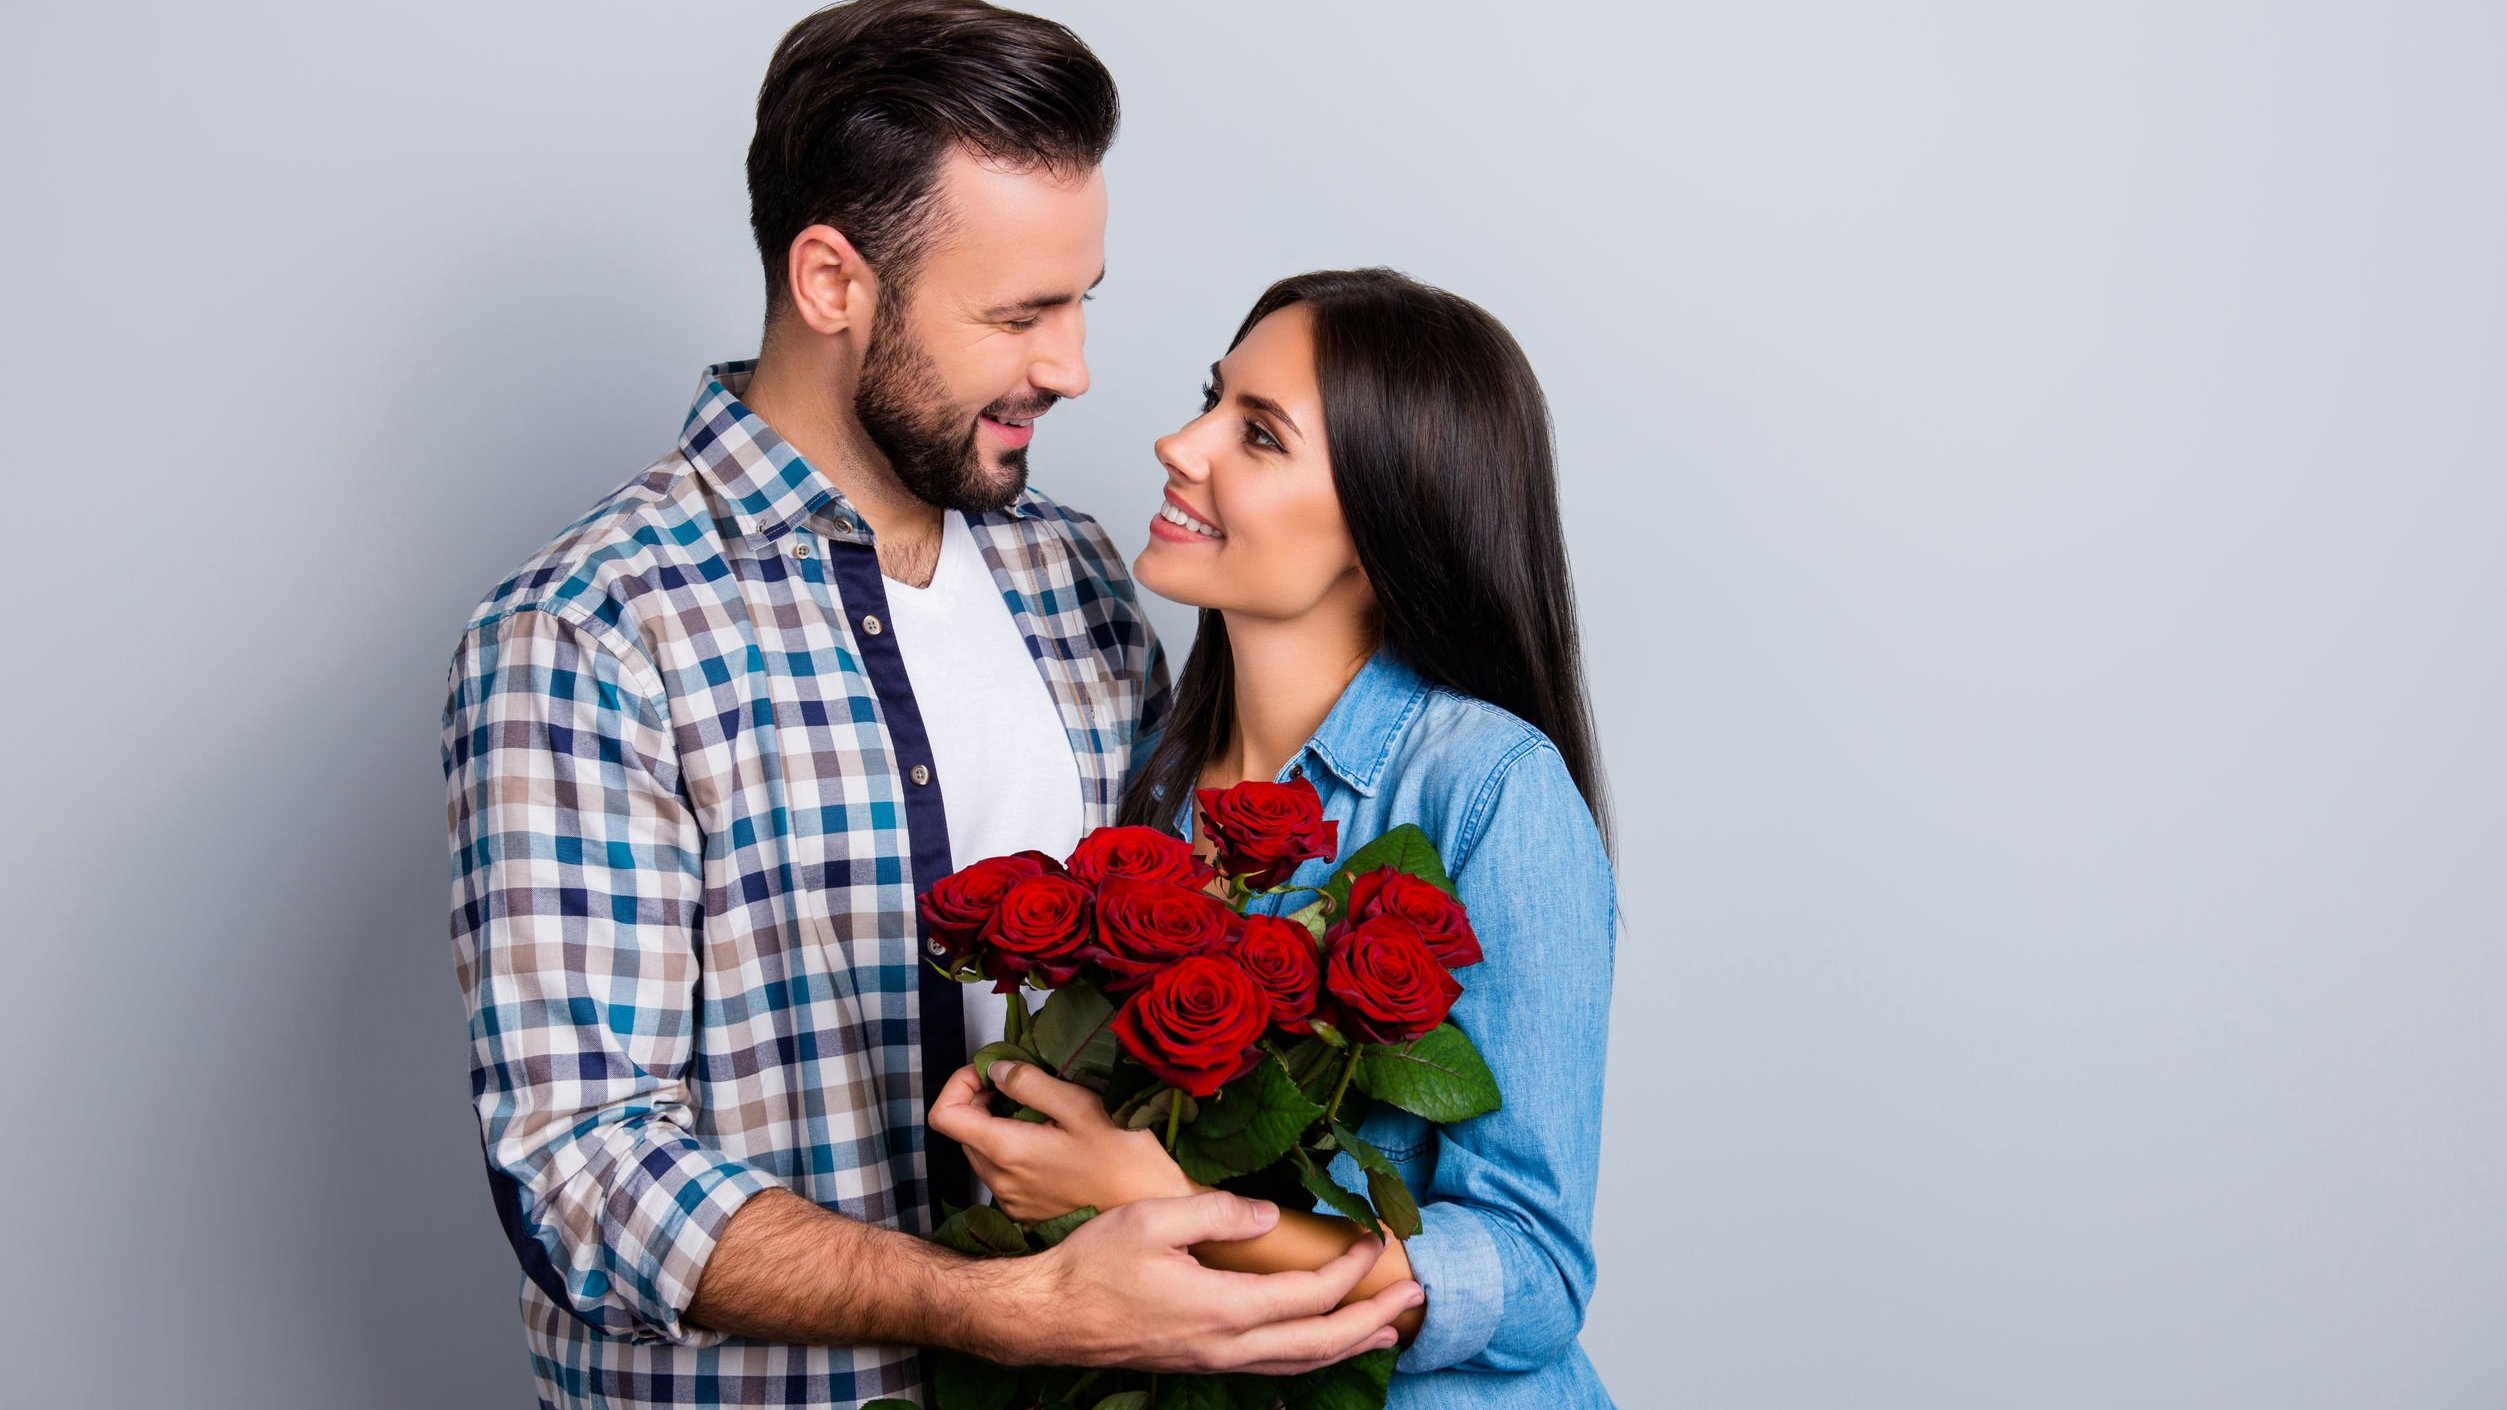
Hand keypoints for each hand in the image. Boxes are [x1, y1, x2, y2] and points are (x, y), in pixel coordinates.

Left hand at [928, 1059, 1197, 1222]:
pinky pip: (1005, 1175)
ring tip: (1045, 1114)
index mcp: (1007, 1151)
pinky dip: (1016, 1152)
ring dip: (1000, 1126)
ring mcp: (1013, 1202)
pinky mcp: (1028, 1213)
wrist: (1155, 1211)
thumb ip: (1032, 1084)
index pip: (944, 1114)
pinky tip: (1055, 1145)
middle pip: (963, 1132)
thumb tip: (997, 1070)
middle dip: (983, 1101)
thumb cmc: (1126, 1157)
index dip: (959, 1084)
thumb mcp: (1082, 1106)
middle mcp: (1000, 1182)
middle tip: (1024, 1084)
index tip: (993, 1071)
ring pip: (984, 1153)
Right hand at [981, 1190, 1421, 1373]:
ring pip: (1299, 1364)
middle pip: (1320, 1342)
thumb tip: (1266, 1214)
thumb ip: (1215, 1212)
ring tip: (1388, 1327)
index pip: (1307, 1294)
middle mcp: (1226, 1346)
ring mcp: (1215, 1362)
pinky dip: (1311, 1356)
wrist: (1047, 1318)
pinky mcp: (1203, 1363)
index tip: (1373, 1238)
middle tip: (1416, 1294)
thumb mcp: (1152, 1219)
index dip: (1348, 1269)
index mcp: (1221, 1308)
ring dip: (1350, 1344)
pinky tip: (1320, 1343)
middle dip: (1373, 1317)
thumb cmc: (1093, 1265)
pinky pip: (1273, 1368)